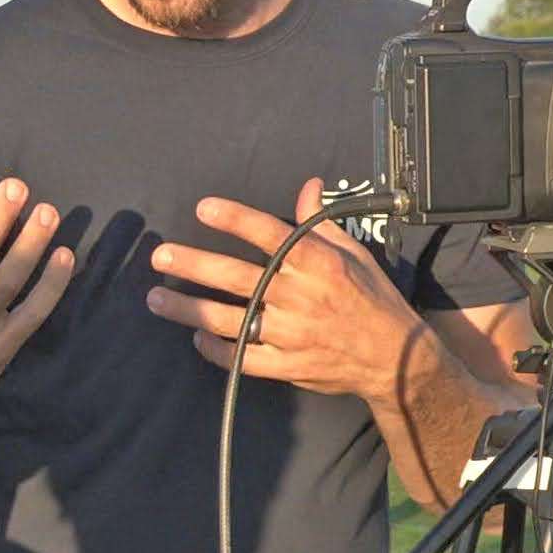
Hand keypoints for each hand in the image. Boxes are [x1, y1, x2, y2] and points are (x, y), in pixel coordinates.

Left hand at [144, 178, 430, 405]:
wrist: (396, 358)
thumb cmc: (371, 299)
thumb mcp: (354, 253)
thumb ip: (320, 222)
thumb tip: (308, 185)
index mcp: (318, 264)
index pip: (270, 235)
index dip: (236, 219)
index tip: (203, 208)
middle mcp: (301, 297)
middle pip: (237, 277)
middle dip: (194, 265)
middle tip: (160, 256)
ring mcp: (292, 334)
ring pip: (230, 320)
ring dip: (188, 309)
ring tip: (155, 299)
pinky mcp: (288, 366)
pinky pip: (243, 359)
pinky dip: (217, 349)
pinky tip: (196, 335)